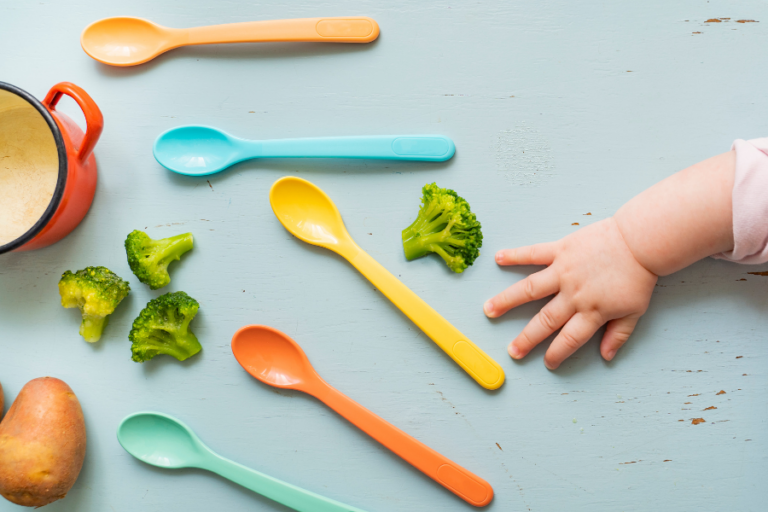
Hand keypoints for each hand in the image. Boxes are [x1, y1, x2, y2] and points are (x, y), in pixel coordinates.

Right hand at [483, 218, 657, 368]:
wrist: (641, 241)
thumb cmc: (639, 275)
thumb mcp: (635, 311)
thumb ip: (619, 334)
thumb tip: (606, 356)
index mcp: (592, 311)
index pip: (570, 338)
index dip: (557, 353)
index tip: (547, 363)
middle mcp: (573, 294)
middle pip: (545, 321)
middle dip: (526, 339)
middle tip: (512, 351)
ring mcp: (564, 271)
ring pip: (529, 289)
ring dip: (507, 300)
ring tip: (489, 310)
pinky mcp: (561, 250)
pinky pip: (534, 253)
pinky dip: (515, 255)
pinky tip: (498, 259)